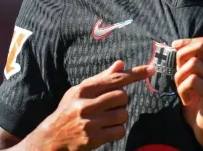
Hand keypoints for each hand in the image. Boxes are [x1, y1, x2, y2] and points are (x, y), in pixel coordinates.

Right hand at [26, 60, 153, 150]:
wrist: (51, 137)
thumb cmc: (68, 111)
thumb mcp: (79, 91)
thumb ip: (101, 79)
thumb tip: (121, 64)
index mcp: (84, 89)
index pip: (115, 79)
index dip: (135, 74)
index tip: (151, 69)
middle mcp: (86, 105)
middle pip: (122, 96)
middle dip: (121, 101)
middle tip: (109, 106)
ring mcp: (89, 123)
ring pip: (123, 114)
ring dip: (119, 116)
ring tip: (105, 119)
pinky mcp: (93, 139)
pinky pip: (119, 131)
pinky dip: (117, 130)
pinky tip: (105, 130)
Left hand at [172, 36, 202, 150]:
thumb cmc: (200, 109)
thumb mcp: (195, 83)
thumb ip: (189, 67)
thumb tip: (176, 49)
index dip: (189, 41)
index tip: (175, 48)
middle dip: (183, 54)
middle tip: (177, 70)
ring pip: (194, 65)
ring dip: (180, 77)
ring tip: (181, 90)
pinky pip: (193, 82)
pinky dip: (183, 90)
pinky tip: (186, 101)